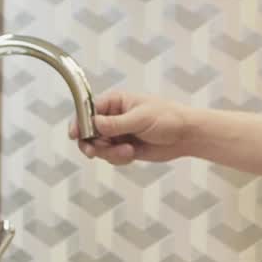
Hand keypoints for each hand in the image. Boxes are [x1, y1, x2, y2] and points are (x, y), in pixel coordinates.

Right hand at [68, 91, 191, 164]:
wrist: (186, 135)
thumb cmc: (168, 118)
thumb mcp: (141, 119)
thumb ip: (116, 123)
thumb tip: (94, 124)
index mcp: (116, 102)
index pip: (89, 110)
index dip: (80, 122)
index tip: (75, 134)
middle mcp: (113, 118)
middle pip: (89, 132)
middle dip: (93, 143)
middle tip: (95, 152)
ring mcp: (118, 134)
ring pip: (99, 147)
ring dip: (110, 153)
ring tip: (127, 151)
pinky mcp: (124, 148)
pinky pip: (111, 157)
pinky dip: (118, 159)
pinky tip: (132, 154)